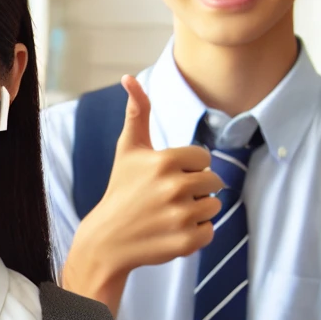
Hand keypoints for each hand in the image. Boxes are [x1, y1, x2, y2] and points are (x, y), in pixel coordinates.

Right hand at [64, 77, 222, 311]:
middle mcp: (174, 188)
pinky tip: (170, 232)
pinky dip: (194, 234)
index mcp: (164, 162)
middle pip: (213, 182)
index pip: (203, 158)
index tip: (164, 178)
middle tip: (166, 199)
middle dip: (194, 189)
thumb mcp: (127, 149)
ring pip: (213, 207)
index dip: (187, 167)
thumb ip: (137, 112)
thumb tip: (129, 77)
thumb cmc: (120, 190)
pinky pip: (209, 232)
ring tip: (168, 215)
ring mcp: (180, 217)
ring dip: (196, 212)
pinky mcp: (185, 242)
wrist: (106, 240)